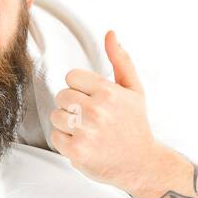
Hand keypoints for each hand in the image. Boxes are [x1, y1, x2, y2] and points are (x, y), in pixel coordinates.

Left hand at [48, 30, 187, 197]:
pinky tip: (84, 143)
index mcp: (108, 92)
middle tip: (91, 117)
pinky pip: (55, 137)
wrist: (142, 164)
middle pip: (61, 95)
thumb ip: (121, 60)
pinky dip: (65, 142)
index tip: (92, 99)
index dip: (80, 88)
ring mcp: (86, 131)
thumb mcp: (134, 89)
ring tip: (87, 130)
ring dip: (67, 124)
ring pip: (55, 116)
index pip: (71, 77)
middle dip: (72, 105)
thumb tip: (110, 34)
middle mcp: (97, 110)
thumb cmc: (135, 125)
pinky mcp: (77, 151)